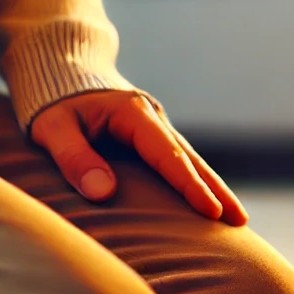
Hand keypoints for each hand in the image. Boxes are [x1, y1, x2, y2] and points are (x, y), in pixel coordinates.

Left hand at [30, 90, 244, 223]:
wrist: (59, 71)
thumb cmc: (53, 103)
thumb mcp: (52, 127)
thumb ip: (74, 157)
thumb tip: (105, 193)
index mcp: (134, 114)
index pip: (168, 155)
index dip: (190, 185)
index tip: (211, 211)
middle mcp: (152, 120)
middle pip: (191, 159)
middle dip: (217, 190)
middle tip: (240, 221)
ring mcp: (154, 130)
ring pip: (190, 161)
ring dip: (213, 188)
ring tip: (236, 219)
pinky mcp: (148, 140)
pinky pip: (177, 163)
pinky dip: (196, 182)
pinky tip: (207, 203)